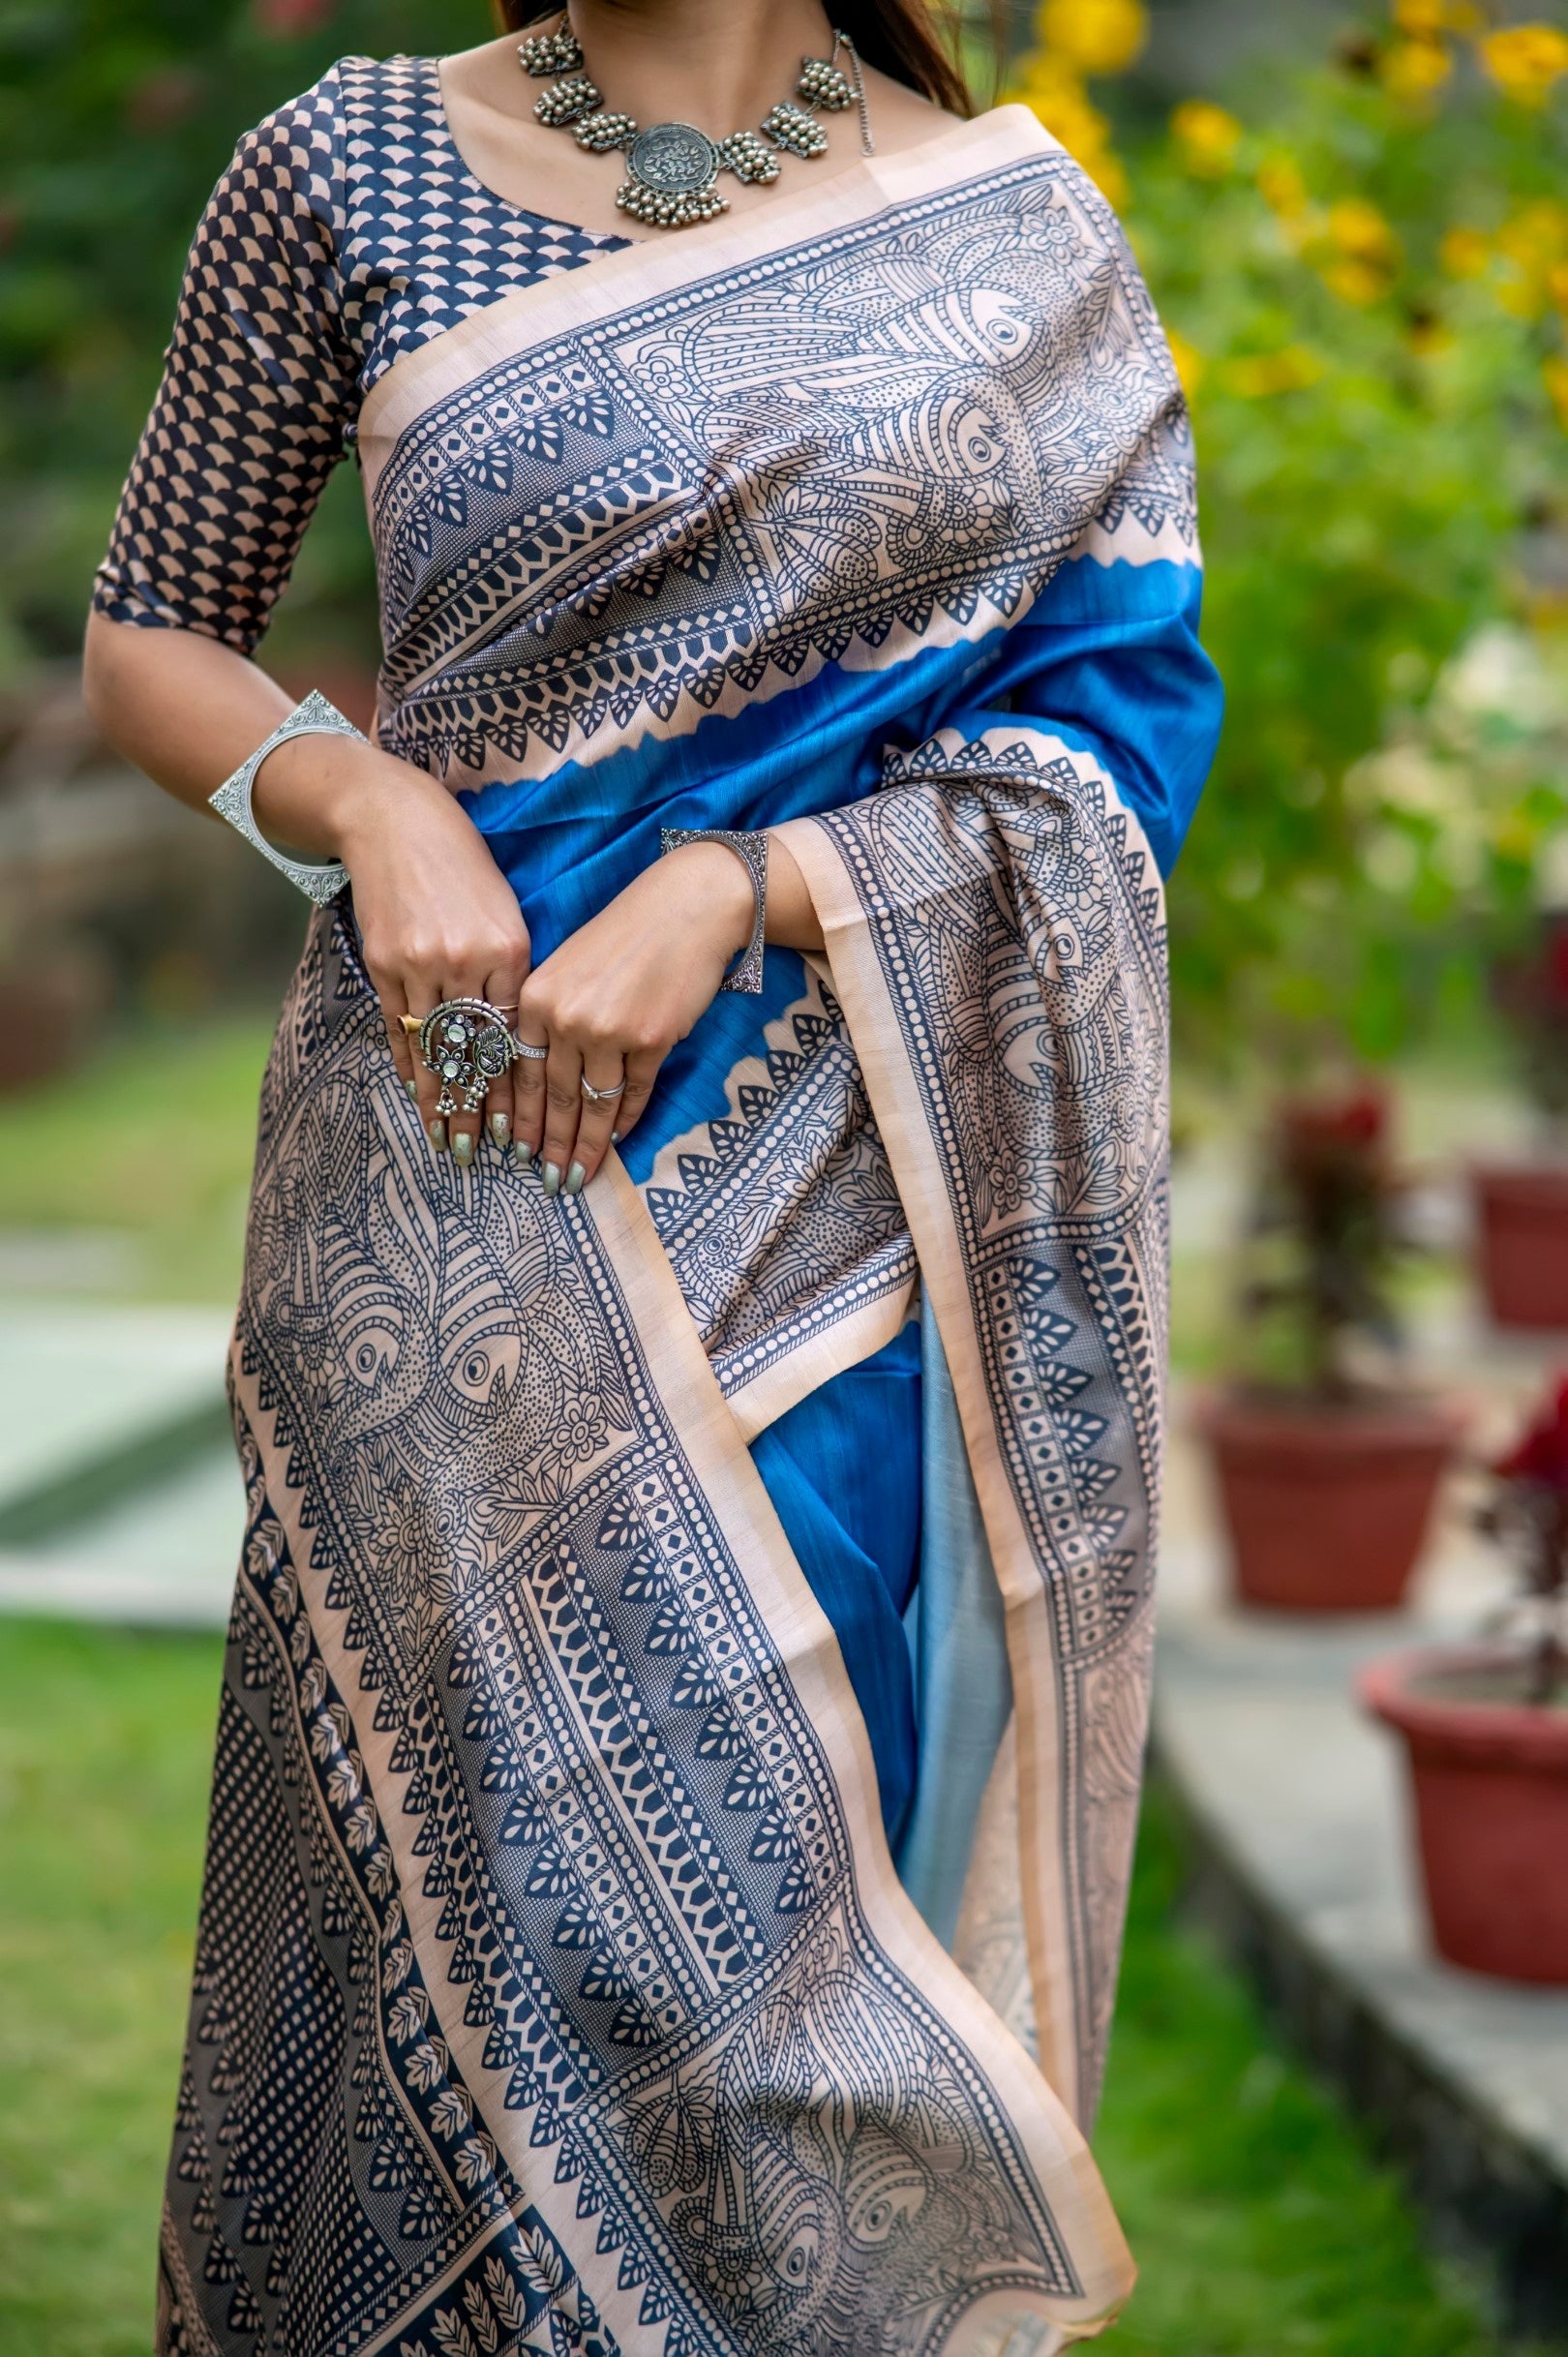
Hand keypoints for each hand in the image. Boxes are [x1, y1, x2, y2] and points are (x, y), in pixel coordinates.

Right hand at [310, 749, 532, 1165]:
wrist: (395, 821)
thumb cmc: (463, 867)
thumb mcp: (505, 911)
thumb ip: (513, 970)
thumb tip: (520, 1034)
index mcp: (509, 949)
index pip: (515, 1035)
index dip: (517, 1088)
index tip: (521, 1128)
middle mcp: (466, 959)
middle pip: (475, 1051)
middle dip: (480, 1109)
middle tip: (483, 1154)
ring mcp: (420, 962)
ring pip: (435, 1047)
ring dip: (440, 1100)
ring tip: (448, 1140)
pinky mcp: (383, 961)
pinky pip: (398, 1027)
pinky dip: (408, 1064)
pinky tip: (416, 1095)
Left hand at [513, 841, 754, 1195]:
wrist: (685, 908)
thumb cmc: (625, 935)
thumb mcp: (569, 967)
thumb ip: (549, 1017)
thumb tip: (543, 1081)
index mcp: (537, 997)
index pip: (522, 1073)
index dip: (520, 1118)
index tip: (516, 1152)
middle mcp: (566, 1016)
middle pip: (556, 1097)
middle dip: (551, 1145)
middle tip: (549, 1182)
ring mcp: (609, 1030)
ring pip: (593, 1103)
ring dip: (586, 1146)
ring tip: (579, 1176)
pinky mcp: (651, 1038)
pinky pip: (633, 1091)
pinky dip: (625, 1118)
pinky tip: (616, 1138)